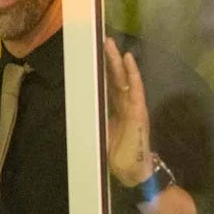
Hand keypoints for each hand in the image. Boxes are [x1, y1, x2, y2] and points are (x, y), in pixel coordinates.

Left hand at [103, 39, 151, 186]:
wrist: (133, 173)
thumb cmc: (117, 157)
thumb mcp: (98, 134)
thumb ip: (89, 120)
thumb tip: (74, 109)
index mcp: (115, 110)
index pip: (106, 85)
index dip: (100, 70)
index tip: (93, 54)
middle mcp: (125, 104)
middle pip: (114, 77)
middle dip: (107, 60)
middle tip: (101, 41)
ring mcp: (133, 106)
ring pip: (124, 78)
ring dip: (117, 61)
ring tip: (110, 43)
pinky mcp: (140, 111)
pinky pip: (136, 89)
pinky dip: (133, 73)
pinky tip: (129, 59)